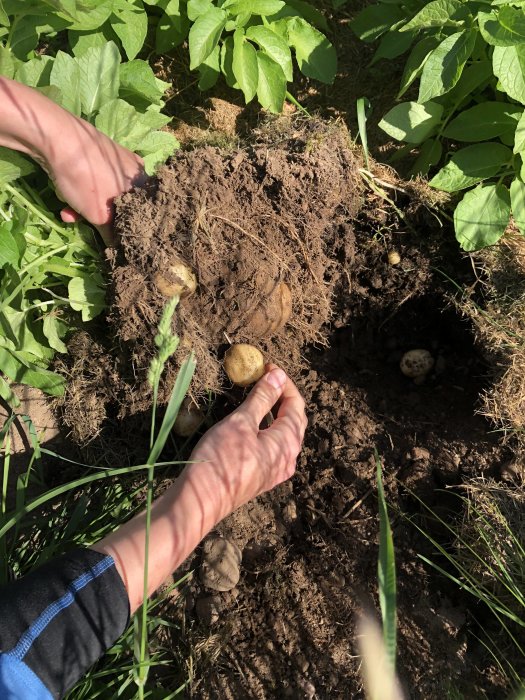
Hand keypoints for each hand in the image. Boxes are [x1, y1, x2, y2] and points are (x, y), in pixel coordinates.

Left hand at [43, 120, 145, 245]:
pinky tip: (64, 197)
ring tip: (68, 213)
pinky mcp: (95, 153)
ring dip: (84, 208)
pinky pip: (92, 181)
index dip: (126, 229)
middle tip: (85, 224)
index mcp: (145, 183)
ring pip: (103, 195)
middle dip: (98, 220)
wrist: (56, 138)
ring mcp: (115, 159)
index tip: (112, 238)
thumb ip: (112, 235)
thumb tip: (119, 249)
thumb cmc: (87, 180)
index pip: (141, 214)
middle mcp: (135, 170)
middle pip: (120, 206)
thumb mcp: (100, 216)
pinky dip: (79, 193)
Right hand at [182, 365, 306, 523]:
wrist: (200, 501)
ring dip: (272, 412)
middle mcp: (287, 459)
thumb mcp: (241, 422)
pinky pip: (271, 447)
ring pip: (282, 434)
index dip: (284, 383)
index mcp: (287, 443)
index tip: (267, 367)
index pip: (296, 405)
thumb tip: (278, 376)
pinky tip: (249, 424)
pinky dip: (264, 428)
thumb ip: (262, 398)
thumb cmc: (221, 459)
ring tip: (256, 395)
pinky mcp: (260, 477)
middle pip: (292, 420)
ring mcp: (274, 471)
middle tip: (263, 378)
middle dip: (280, 396)